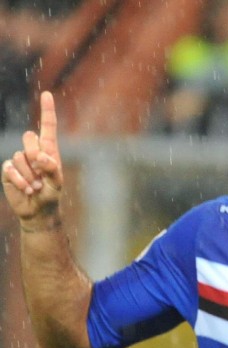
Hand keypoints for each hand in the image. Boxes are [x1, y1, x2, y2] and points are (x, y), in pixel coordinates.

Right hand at [1, 91, 63, 223]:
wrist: (38, 211)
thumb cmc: (51, 195)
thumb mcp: (57, 183)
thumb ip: (52, 168)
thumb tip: (41, 156)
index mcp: (49, 150)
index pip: (48, 127)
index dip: (47, 110)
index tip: (47, 94)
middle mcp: (33, 151)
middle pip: (28, 137)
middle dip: (35, 154)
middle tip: (42, 173)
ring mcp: (20, 160)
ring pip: (19, 156)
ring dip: (30, 174)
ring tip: (36, 186)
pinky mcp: (8, 170)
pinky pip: (10, 168)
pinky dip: (20, 180)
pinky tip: (27, 189)